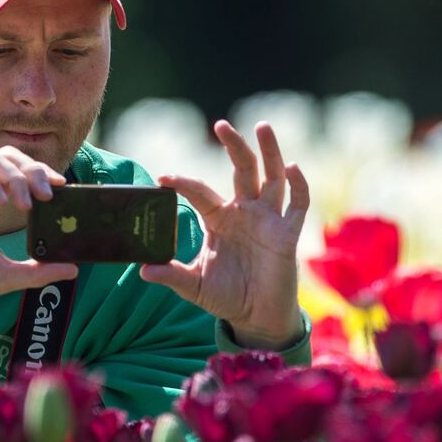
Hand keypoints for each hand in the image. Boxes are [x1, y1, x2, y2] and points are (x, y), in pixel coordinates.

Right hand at [0, 147, 77, 306]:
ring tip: (27, 201)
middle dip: (33, 170)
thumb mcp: (4, 275)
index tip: (61, 188)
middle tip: (49, 192)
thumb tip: (73, 269)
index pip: (21, 174)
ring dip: (15, 175)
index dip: (41, 174)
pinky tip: (1, 200)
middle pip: (11, 159)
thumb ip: (36, 272)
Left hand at [139, 121, 310, 348]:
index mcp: (218, 219)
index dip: (183, 183)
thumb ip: (172, 275)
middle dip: (233, 146)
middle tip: (221, 125)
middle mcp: (244, 212)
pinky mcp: (287, 234)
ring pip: (271, 177)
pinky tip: (292, 167)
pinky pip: (298, 204)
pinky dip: (298, 185)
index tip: (163, 177)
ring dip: (269, 151)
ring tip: (262, 126)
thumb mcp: (195, 286)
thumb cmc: (226, 296)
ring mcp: (267, 219)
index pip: (200, 192)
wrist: (256, 317)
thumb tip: (143, 271)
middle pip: (241, 170)